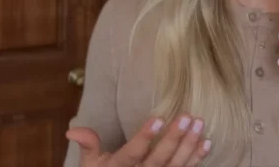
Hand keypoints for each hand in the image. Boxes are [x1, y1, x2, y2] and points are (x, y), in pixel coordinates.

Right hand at [66, 114, 210, 166]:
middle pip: (158, 160)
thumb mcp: (91, 165)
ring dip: (189, 146)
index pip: (133, 154)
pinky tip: (206, 142)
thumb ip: (88, 145)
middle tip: (187, 117)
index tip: (159, 118)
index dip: (146, 137)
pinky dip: (196, 159)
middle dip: (173, 139)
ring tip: (199, 124)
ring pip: (175, 166)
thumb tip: (72, 130)